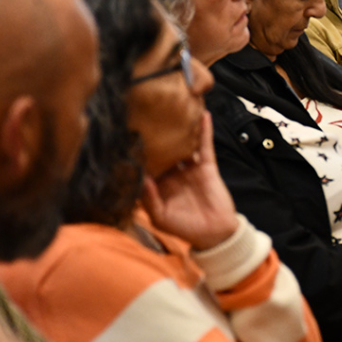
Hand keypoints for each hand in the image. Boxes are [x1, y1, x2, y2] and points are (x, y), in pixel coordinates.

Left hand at [141, 113, 238, 249]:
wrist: (214, 234)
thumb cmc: (185, 228)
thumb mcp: (161, 218)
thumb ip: (149, 199)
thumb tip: (141, 178)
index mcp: (159, 185)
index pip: (147, 164)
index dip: (138, 152)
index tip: (127, 136)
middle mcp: (173, 173)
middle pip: (164, 149)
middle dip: (156, 134)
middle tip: (146, 114)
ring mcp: (190, 168)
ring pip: (183, 143)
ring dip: (181, 128)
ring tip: (174, 108)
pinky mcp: (207, 166)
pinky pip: (205, 146)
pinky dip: (204, 131)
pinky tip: (203, 115)